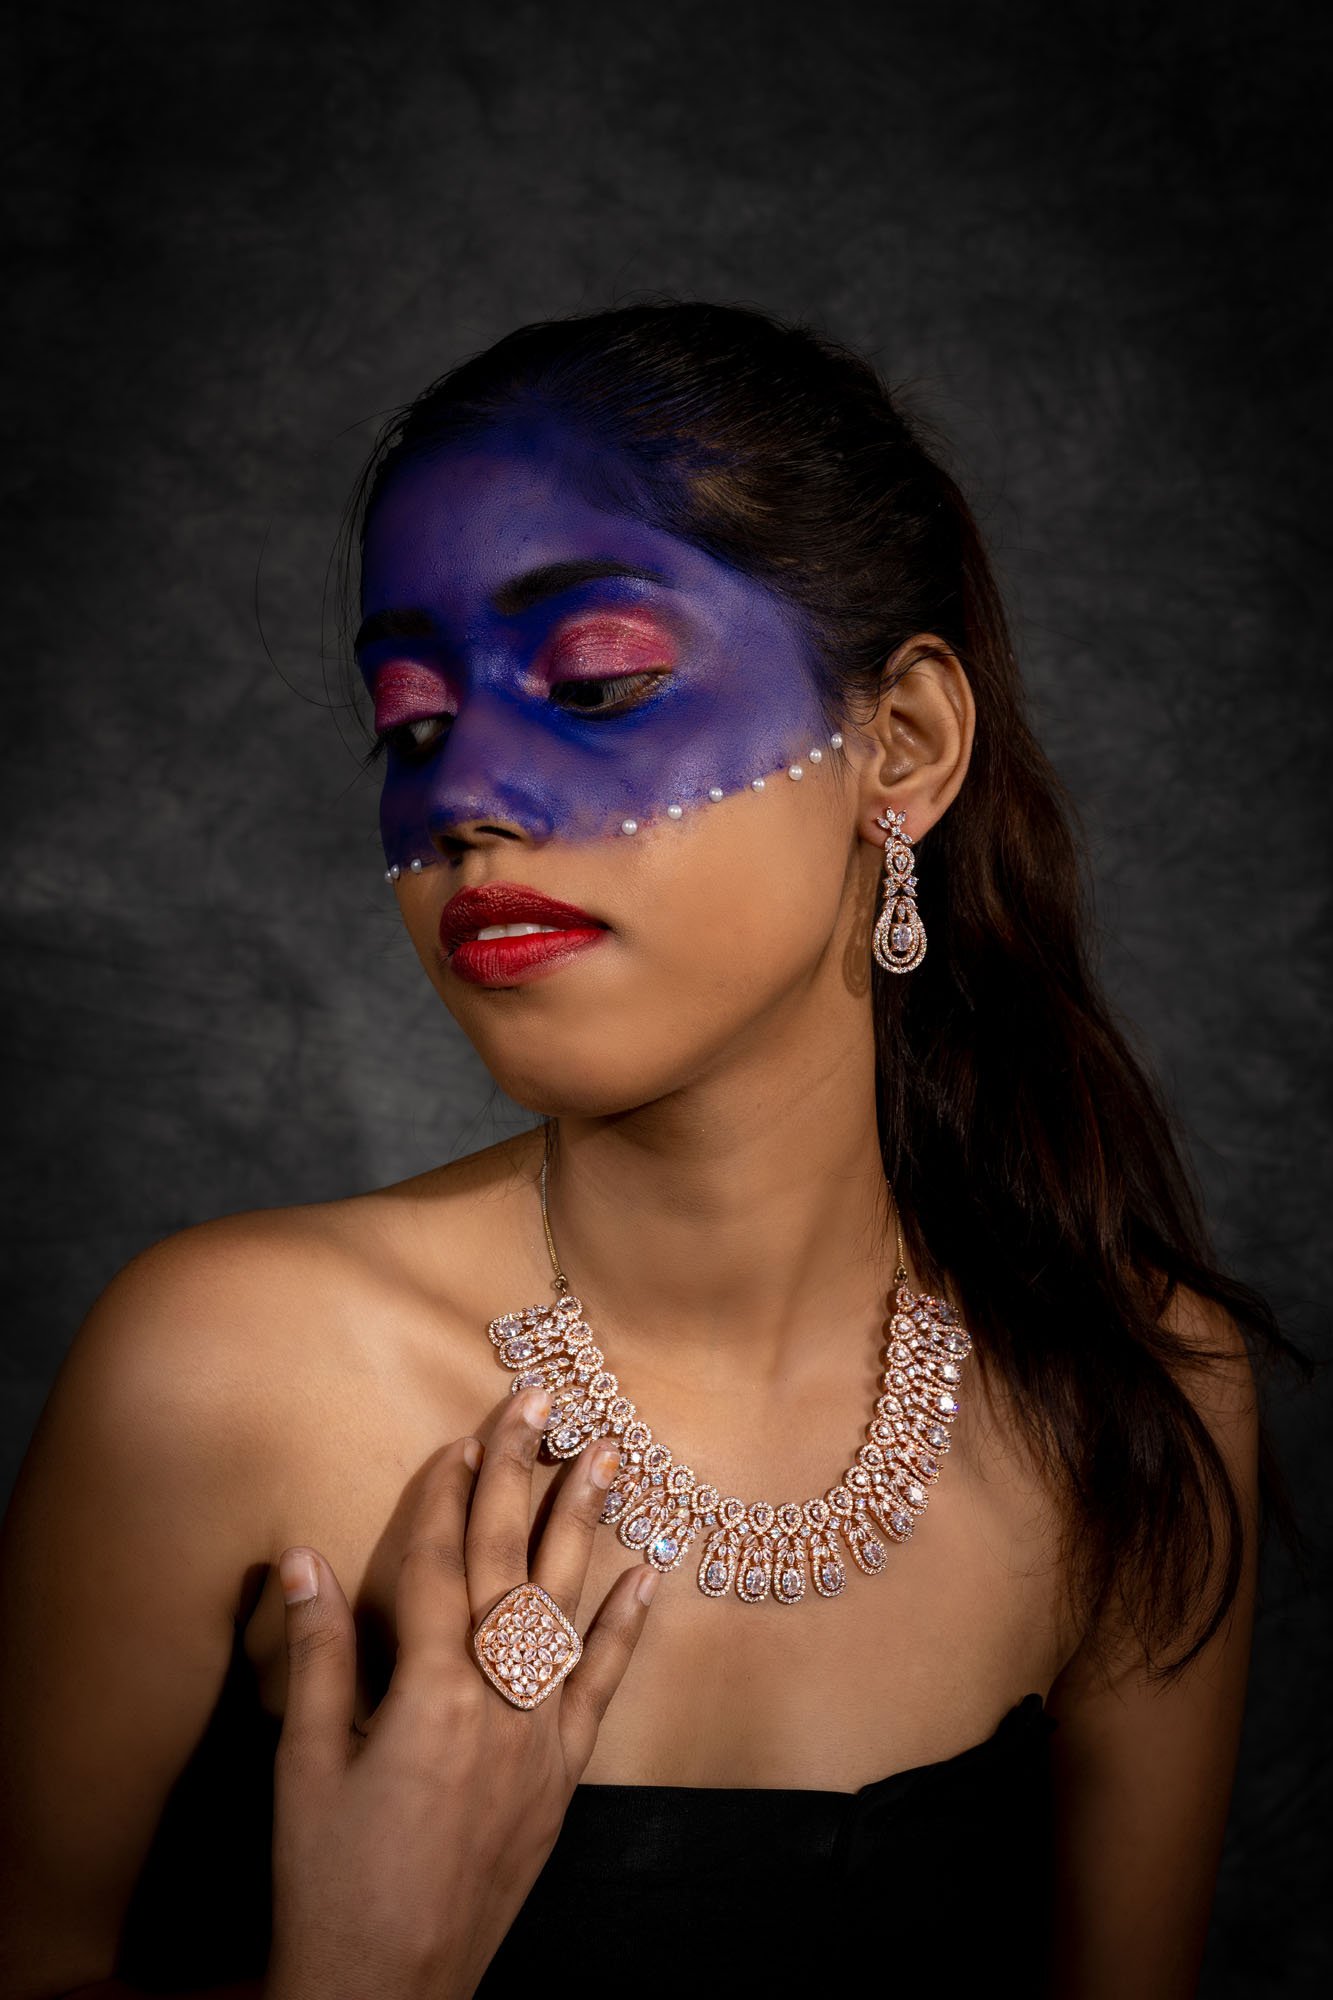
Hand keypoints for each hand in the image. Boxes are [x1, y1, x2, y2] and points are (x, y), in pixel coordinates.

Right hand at [264, 1387, 655, 1999]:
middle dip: (522, 1476)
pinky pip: (603, 1687)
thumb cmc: (330, 1882)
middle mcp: (496, 1704)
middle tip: (542, 1401)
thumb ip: (316, 1655)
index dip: (451, 1494)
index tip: (466, 1430)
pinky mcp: (562, 1777)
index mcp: (427, 1694)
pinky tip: (645, 1573)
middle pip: (510, 1565)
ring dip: (585, 1526)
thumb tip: (300, 1558)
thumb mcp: (303, 1766)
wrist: (390, 1989)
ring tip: (608, 1454)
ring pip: (566, 1609)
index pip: (442, 1566)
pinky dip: (624, 1627)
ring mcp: (539, 1740)